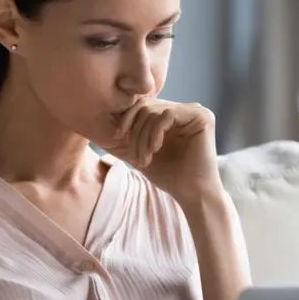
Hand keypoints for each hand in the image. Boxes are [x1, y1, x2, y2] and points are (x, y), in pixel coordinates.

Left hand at [105, 99, 222, 203]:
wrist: (192, 195)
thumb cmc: (167, 176)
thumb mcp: (139, 152)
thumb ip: (125, 137)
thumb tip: (96, 125)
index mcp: (172, 113)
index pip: (141, 104)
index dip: (126, 120)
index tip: (117, 139)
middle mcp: (185, 108)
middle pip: (146, 106)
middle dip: (134, 133)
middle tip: (135, 158)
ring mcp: (196, 110)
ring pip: (155, 111)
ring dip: (143, 137)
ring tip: (144, 159)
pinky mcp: (202, 117)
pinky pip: (167, 114)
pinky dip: (155, 133)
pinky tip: (155, 150)